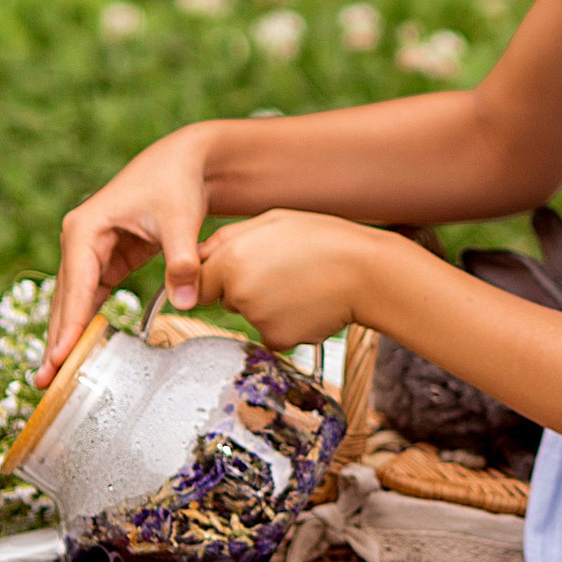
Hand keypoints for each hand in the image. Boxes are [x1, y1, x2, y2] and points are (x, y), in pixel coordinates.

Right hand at [44, 128, 216, 370]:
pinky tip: (78, 355)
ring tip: (53, 379)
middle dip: (57, 340)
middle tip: (45, 383)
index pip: (76, 285)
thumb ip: (182, 260)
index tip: (59, 358)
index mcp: (85, 228)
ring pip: (74, 303)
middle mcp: (78, 241)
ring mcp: (88, 252)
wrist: (183, 161)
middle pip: (66, 299)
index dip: (69, 324)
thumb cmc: (175, 183)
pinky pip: (91, 299)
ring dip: (66, 338)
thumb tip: (184, 301)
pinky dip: (85, 325)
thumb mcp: (181, 220)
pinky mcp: (104, 261)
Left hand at [196, 211, 374, 351]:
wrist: (366, 272)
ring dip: (268, 307)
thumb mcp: (272, 221)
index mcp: (231, 258)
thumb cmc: (321, 239)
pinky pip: (272, 334)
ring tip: (302, 284)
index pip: (199, 282)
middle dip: (244, 289)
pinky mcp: (278, 339)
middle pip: (225, 299)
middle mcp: (238, 291)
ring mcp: (258, 318)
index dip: (218, 276)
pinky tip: (310, 305)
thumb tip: (196, 258)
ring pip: (251, 316)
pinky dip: (287, 325)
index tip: (240, 270)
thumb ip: (226, 240)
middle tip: (283, 271)